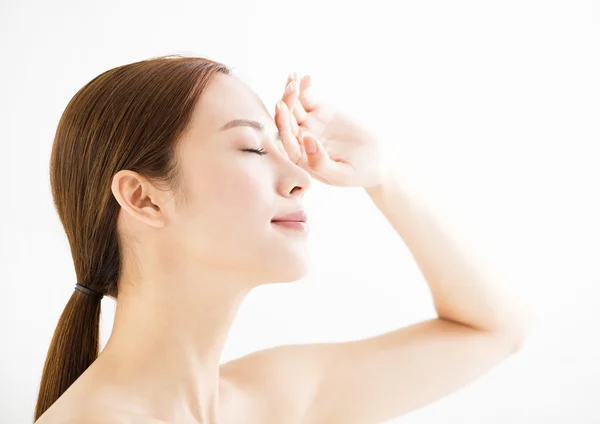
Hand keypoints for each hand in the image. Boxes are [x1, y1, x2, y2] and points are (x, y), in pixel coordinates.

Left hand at [274, 72, 388, 187]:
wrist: (378, 160)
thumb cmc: (359, 173)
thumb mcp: (341, 175)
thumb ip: (320, 163)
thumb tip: (305, 139)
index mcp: (300, 159)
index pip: (286, 140)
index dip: (283, 123)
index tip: (281, 106)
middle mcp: (300, 141)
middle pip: (287, 120)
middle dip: (287, 103)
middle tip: (292, 87)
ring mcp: (310, 125)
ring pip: (295, 107)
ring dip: (292, 92)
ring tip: (294, 76)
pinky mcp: (322, 112)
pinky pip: (309, 98)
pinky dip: (306, 88)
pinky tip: (307, 77)